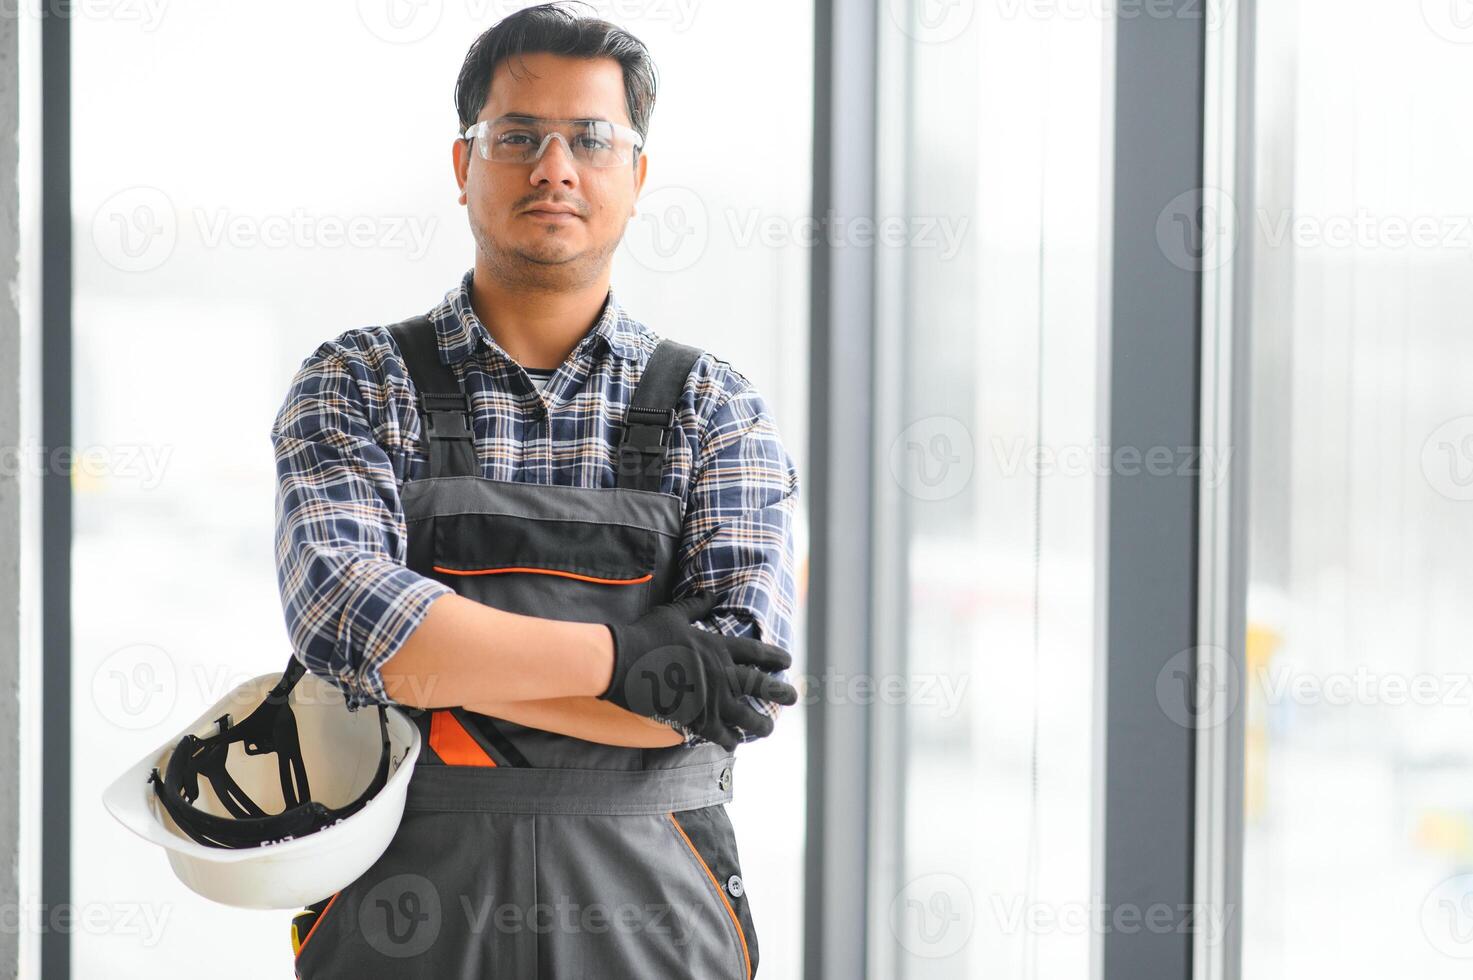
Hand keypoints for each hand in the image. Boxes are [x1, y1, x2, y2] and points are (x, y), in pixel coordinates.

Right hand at [598, 591, 796, 750]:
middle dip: (780, 691)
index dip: (773, 657)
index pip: (754, 652)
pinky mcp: (694, 717)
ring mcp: (710, 697)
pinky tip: (734, 744)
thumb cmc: (645, 635)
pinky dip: (728, 740)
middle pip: (759, 685)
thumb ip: (695, 606)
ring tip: (769, 729)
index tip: (788, 661)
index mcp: (717, 647)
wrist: (622, 660)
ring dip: (761, 723)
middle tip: (796, 696)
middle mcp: (720, 673)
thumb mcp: (673, 615)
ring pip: (746, 715)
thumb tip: (710, 593)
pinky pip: (719, 733)